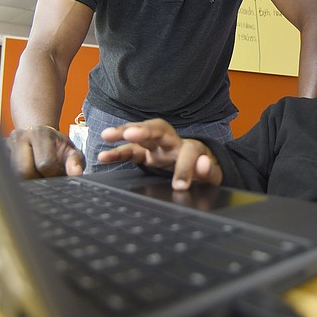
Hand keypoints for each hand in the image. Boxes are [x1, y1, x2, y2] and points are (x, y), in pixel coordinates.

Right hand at [7, 125, 84, 178]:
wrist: (38, 135)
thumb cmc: (56, 146)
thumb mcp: (71, 151)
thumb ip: (75, 162)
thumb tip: (76, 173)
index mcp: (40, 133)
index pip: (44, 164)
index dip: (53, 175)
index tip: (56, 173)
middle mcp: (19, 137)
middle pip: (23, 172)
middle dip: (36, 180)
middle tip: (44, 178)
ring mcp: (4, 146)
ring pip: (11, 177)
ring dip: (25, 182)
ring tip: (35, 176)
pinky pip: (3, 177)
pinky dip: (14, 182)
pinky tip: (25, 177)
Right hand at [98, 118, 221, 189]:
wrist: (198, 166)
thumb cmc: (204, 170)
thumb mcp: (213, 175)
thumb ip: (209, 171)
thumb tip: (203, 163)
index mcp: (191, 148)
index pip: (189, 151)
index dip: (185, 167)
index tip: (180, 186)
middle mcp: (172, 142)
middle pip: (159, 129)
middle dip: (145, 130)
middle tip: (132, 133)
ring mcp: (157, 146)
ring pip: (140, 134)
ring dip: (124, 133)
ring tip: (106, 135)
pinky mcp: (145, 153)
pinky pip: (130, 150)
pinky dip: (117, 152)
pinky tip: (102, 156)